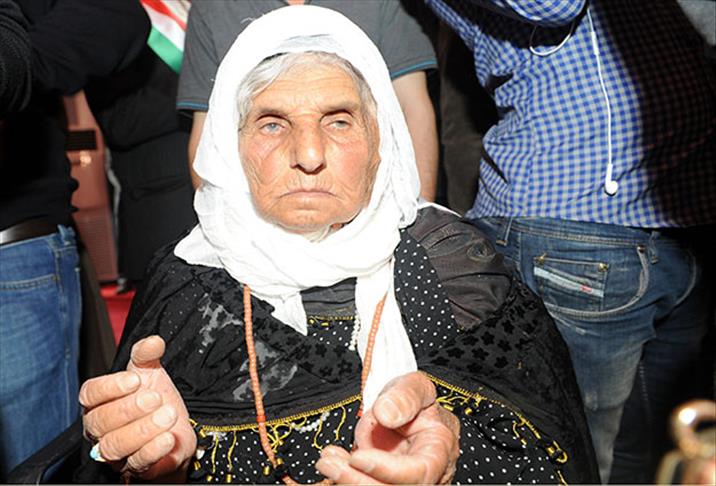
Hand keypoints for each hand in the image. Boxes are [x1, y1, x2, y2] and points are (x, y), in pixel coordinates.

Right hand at [80, 336, 195, 479]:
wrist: (177, 430)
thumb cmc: (156, 401)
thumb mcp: (152, 373)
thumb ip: (147, 356)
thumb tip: (153, 341)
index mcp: (100, 402)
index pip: (90, 395)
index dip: (109, 387)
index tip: (135, 380)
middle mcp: (101, 429)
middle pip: (100, 421)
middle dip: (128, 409)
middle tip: (155, 398)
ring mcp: (116, 451)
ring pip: (115, 445)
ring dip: (143, 429)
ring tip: (167, 414)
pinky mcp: (135, 468)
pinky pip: (137, 463)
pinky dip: (152, 450)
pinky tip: (168, 437)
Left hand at [316, 372, 459, 483]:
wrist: (402, 409)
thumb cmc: (412, 398)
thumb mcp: (414, 385)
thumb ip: (405, 396)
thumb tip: (386, 415)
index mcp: (439, 450)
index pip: (419, 473)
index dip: (387, 470)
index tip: (357, 457)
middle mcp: (426, 475)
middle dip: (359, 481)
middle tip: (328, 463)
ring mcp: (404, 481)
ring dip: (347, 481)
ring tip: (326, 460)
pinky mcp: (384, 483)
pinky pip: (366, 485)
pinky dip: (345, 478)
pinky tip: (331, 459)